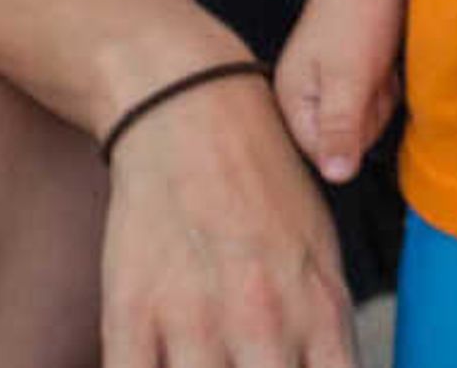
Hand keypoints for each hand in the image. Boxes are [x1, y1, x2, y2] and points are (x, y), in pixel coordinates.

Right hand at [99, 62, 357, 366]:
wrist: (193, 114)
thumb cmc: (262, 186)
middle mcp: (264, 321)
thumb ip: (325, 327)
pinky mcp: (131, 314)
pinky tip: (158, 364)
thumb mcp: (319, 252)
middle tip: (244, 367)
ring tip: (203, 361)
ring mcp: (195, 320)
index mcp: (319, 307)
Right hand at [274, 0, 403, 185]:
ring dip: (380, 94)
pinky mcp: (350, 72)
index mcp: (291, 99)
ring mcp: (328, 83)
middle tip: (372, 73)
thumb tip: (336, 178)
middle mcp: (305, 95)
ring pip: (364, 118)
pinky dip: (385, 81)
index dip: (352, 132)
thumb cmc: (358, 19)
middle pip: (346, 139)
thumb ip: (339, 129)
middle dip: (369, 110)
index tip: (361, 96)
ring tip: (379, 61)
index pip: (322, 152)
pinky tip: (384, 59)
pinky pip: (374, 98)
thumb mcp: (349, 79)